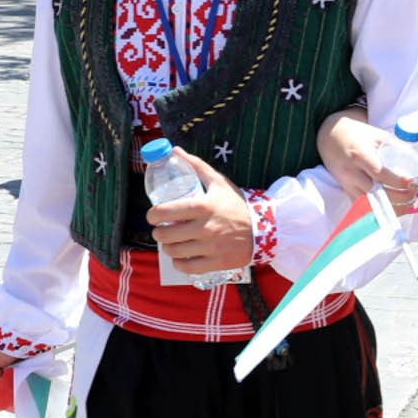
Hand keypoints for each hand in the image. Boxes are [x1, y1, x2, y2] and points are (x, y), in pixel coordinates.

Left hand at [147, 148, 254, 274]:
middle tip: (163, 230)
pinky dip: (179, 263)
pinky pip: (187, 267)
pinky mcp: (217, 262)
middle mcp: (206, 227)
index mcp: (203, 206)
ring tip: (172, 243)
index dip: (152, 215)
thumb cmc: (237, 205)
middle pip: (164, 235)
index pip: (164, 212)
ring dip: (168, 248)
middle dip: (159, 233)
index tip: (154, 216)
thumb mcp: (219, 183)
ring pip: (173, 252)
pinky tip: (181, 257)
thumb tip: (175, 151)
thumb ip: (197, 166)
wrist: (265, 229)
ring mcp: (211, 247)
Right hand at [317, 108, 417, 211]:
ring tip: (412, 204)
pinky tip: (397, 210)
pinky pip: (364, 208)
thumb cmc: (358, 135)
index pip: (379, 173)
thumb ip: (402, 149)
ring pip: (370, 205)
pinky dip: (381, 211)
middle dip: (400, 197)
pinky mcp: (346, 191)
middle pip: (376, 192)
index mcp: (360, 155)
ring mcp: (347, 184)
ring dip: (393, 208)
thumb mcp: (380, 136)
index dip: (397, 181)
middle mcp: (351, 172)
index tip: (413, 182)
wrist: (330, 136)